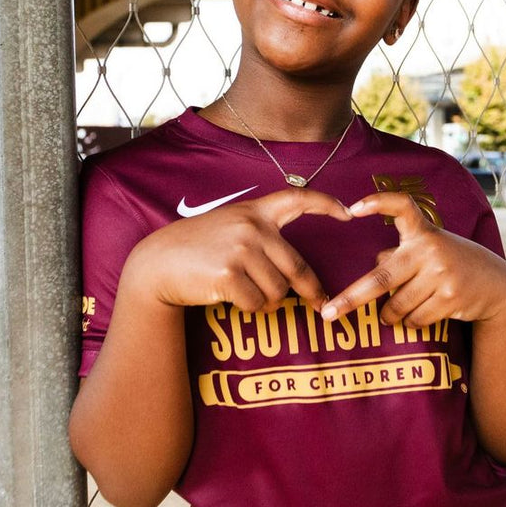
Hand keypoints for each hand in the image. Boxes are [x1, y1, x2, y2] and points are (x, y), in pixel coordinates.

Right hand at [128, 188, 351, 312]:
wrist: (157, 263)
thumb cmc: (194, 248)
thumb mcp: (227, 226)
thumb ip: (258, 236)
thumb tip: (293, 273)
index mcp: (254, 212)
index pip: (297, 198)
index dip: (326, 203)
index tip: (348, 212)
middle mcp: (251, 228)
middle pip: (296, 266)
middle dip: (310, 290)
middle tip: (320, 305)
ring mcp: (240, 250)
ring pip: (277, 290)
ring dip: (267, 301)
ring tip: (244, 293)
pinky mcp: (229, 275)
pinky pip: (256, 303)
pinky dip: (249, 308)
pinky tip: (230, 298)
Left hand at [321, 191, 505, 327]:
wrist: (495, 284)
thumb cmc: (450, 264)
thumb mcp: (428, 250)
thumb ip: (400, 255)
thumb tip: (374, 264)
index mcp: (423, 232)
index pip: (402, 206)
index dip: (378, 203)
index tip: (353, 209)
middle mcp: (431, 249)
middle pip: (382, 278)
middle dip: (352, 298)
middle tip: (329, 313)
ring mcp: (441, 274)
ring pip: (397, 306)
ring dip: (390, 315)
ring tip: (397, 311)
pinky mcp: (450, 298)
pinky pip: (414, 319)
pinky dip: (411, 323)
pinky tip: (424, 313)